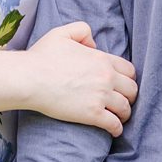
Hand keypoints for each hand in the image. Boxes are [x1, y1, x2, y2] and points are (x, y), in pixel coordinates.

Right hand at [23, 22, 137, 135]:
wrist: (29, 79)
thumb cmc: (41, 56)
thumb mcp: (62, 33)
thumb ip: (82, 30)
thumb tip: (93, 44)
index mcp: (102, 59)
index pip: (129, 70)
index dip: (128, 79)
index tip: (122, 85)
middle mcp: (106, 77)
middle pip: (132, 90)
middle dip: (129, 96)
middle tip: (123, 101)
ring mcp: (100, 96)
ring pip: (125, 108)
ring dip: (125, 113)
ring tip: (120, 117)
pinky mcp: (92, 114)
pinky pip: (114, 124)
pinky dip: (117, 129)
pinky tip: (115, 131)